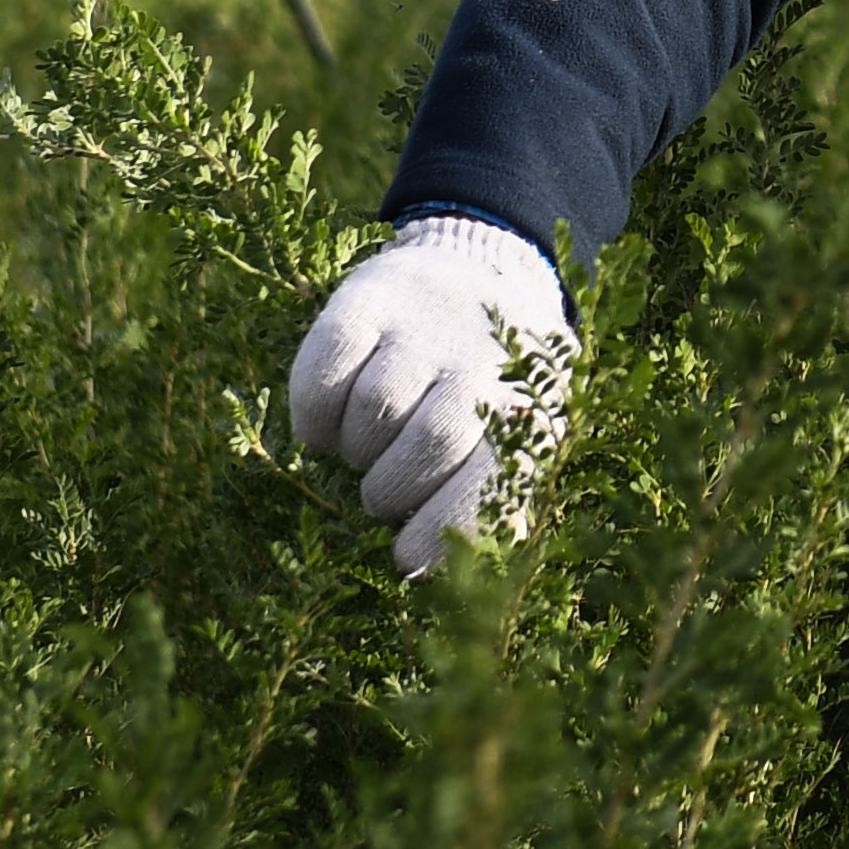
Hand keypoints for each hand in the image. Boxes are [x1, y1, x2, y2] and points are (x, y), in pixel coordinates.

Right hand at [283, 214, 569, 574]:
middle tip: (385, 492)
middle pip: (428, 443)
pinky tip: (332, 418)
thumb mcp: (517, 436)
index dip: (443, 531)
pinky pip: (324, 375)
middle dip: (393, 489)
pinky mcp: (368, 299)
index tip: (407, 558)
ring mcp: (425, 325)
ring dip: (359, 448)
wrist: (476, 272)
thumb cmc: (494, 388)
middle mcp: (482, 359)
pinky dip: (317, 413)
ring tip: (372, 445)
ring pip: (374, 411)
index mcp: (532, 406)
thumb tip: (446, 576)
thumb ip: (498, 503)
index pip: (493, 479)